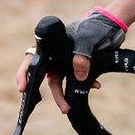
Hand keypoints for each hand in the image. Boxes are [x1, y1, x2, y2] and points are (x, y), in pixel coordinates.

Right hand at [16, 4, 134, 114]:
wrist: (111, 26)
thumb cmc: (94, 27)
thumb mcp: (88, 39)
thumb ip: (82, 56)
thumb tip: (80, 77)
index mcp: (49, 46)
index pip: (31, 61)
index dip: (23, 75)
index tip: (23, 89)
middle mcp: (54, 57)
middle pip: (46, 78)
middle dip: (54, 95)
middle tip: (63, 108)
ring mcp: (65, 63)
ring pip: (60, 83)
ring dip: (66, 96)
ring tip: (70, 108)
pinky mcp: (77, 68)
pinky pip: (76, 82)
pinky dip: (84, 86)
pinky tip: (96, 85)